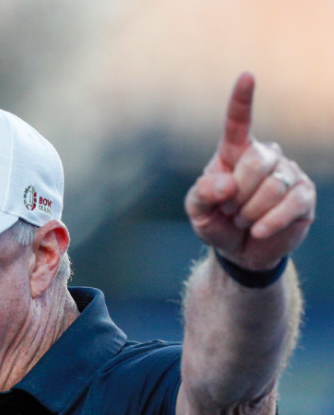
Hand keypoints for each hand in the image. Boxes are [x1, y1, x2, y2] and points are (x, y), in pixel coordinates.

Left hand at [184, 72, 315, 270]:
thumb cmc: (216, 222)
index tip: (247, 76)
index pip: (239, 122)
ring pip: (273, 186)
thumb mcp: (197, 211)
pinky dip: (269, 222)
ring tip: (243, 220)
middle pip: (256, 162)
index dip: (242, 100)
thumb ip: (202, 194)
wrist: (239, 250)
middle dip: (237, 194)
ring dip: (250, 212)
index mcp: (234, 153)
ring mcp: (288, 174)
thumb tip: (226, 184)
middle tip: (230, 211)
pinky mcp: (304, 196)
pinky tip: (257, 231)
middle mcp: (265, 157)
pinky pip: (290, 204)